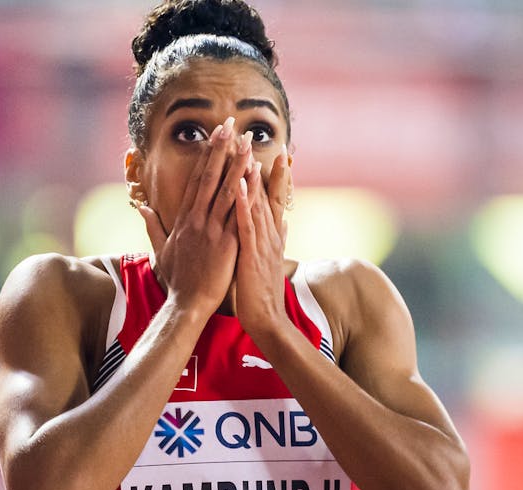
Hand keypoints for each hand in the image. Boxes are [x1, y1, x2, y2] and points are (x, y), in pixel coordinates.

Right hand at [137, 117, 251, 315]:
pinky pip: (237, 212)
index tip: (212, 136)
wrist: (186, 305)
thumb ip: (153, 226)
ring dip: (236, 163)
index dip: (205, 157)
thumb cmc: (176, 281)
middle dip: (220, 149)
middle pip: (209, 177)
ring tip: (245, 140)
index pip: (196, 181)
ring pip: (226, 189)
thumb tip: (142, 206)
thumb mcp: (160, 250)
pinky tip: (254, 174)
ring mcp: (211, 230)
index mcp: (184, 220)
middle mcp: (197, 219)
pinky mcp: (226, 242)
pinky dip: (246, 192)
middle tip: (228, 124)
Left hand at [235, 142, 290, 336]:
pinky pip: (245, 224)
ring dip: (251, 176)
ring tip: (247, 150)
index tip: (278, 151)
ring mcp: (261, 243)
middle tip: (262, 137)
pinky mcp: (251, 254)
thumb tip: (284, 221)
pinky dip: (242, 203)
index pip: (272, 199)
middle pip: (266, 194)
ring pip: (256, 203)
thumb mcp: (270, 260)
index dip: (275, 175)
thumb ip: (276, 238)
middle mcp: (268, 234)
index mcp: (269, 235)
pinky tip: (237, 184)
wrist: (266, 320)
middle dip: (264, 166)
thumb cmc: (262, 292)